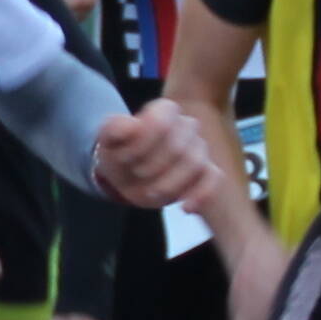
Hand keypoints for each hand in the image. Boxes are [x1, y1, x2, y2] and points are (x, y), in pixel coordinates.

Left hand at [91, 98, 223, 211]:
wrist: (127, 172)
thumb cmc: (120, 151)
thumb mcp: (107, 139)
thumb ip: (114, 128)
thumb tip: (131, 126)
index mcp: (164, 111)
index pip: (161, 122)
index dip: (141, 143)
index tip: (124, 156)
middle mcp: (186, 126)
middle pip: (177, 147)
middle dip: (151, 167)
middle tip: (135, 174)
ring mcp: (199, 148)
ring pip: (195, 164)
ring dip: (169, 184)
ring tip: (150, 191)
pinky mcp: (206, 171)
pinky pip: (213, 179)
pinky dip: (201, 194)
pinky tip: (185, 207)